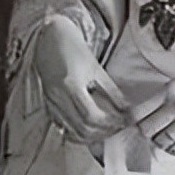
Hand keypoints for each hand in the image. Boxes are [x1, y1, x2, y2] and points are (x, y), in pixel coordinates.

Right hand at [33, 16, 129, 142]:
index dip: (111, 123)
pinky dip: (78, 133)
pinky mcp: (47, 106)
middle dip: (104, 132)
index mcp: (71, 86)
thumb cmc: (74, 49)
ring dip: (92, 136)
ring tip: (108, 130)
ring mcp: (50, 104)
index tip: (125, 122)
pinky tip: (90, 130)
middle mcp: (57, 98)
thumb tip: (127, 108)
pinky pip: (63, 127)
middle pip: (82, 128)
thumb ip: (111, 90)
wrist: (50, 38)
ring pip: (72, 131)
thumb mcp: (96, 68)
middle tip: (119, 127)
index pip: (92, 116)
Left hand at [134, 52, 174, 155]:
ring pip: (161, 142)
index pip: (138, 111)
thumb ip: (172, 96)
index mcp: (171, 88)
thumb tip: (155, 115)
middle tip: (154, 133)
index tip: (134, 125)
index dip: (133, 122)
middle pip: (146, 129)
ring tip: (171, 137)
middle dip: (147, 134)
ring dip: (162, 143)